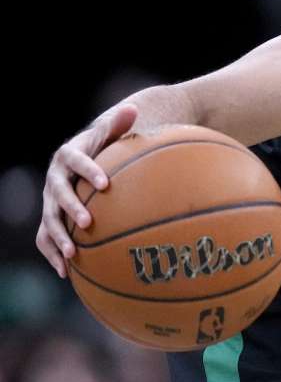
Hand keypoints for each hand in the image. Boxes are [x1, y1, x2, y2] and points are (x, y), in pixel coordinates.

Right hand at [36, 104, 138, 277]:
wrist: (82, 160)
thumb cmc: (102, 147)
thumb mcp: (110, 133)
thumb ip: (119, 124)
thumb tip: (133, 108)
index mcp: (69, 155)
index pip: (76, 160)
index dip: (89, 170)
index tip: (106, 183)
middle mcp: (55, 178)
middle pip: (57, 194)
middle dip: (71, 208)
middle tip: (88, 223)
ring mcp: (50, 200)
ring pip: (48, 220)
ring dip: (58, 238)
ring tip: (73, 255)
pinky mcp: (51, 218)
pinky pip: (46, 238)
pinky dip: (54, 255)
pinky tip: (67, 274)